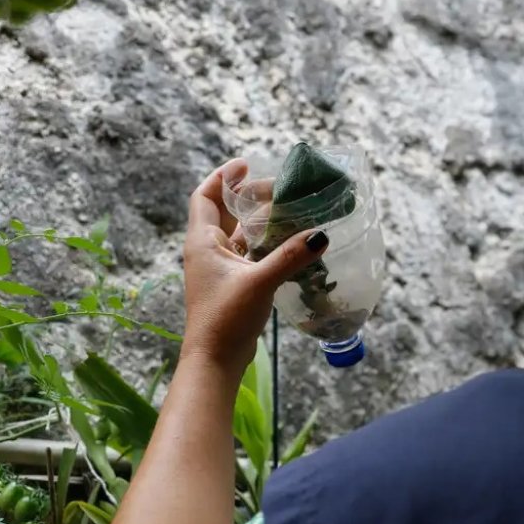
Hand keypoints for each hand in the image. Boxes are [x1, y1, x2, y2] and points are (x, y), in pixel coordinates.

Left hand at [179, 159, 329, 373]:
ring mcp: (219, 269)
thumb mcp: (260, 282)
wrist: (215, 360)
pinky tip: (287, 243)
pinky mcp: (232, 285)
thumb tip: (320, 235)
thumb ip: (290, 257)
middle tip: (278, 189)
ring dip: (259, 221)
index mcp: (202, 242)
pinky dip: (265, 244)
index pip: (205, 196)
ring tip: (286, 209)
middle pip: (225, 212)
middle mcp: (207, 251)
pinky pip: (249, 254)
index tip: (245, 164)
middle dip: (249, 197)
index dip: (223, 177)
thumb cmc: (226, 318)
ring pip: (239, 234)